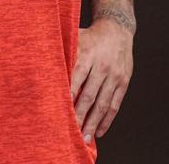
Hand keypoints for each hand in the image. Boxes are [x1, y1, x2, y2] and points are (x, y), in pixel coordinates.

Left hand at [71, 20, 133, 142]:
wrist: (117, 30)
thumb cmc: (90, 36)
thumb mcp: (75, 39)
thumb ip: (64, 54)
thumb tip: (45, 68)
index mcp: (87, 55)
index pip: (76, 78)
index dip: (68, 96)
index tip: (60, 111)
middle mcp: (102, 67)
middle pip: (89, 96)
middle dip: (79, 116)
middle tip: (70, 132)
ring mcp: (114, 76)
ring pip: (103, 104)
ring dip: (93, 123)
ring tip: (85, 138)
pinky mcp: (123, 83)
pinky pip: (115, 104)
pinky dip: (107, 120)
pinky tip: (99, 131)